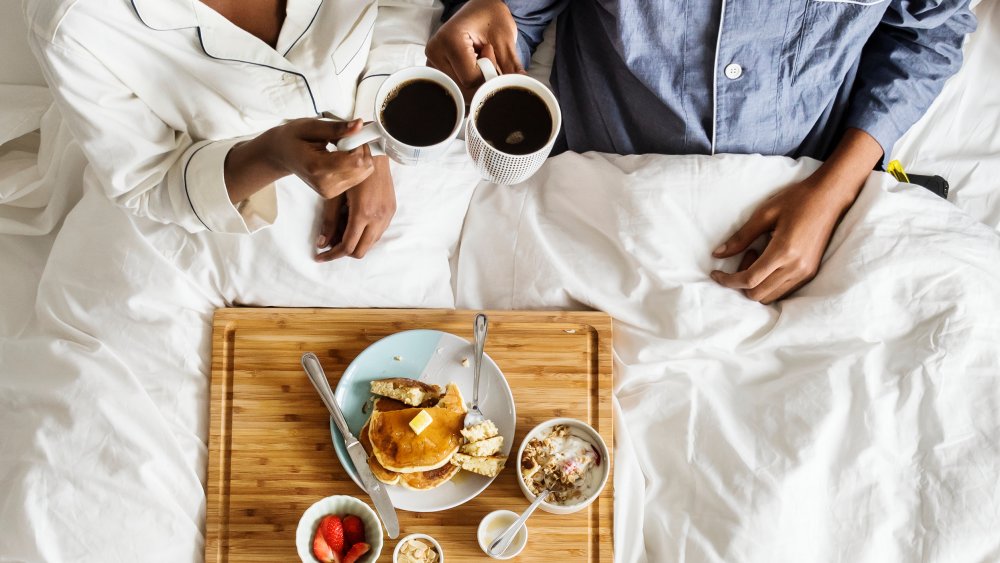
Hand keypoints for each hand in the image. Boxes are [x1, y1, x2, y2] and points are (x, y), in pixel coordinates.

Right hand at [265, 118, 373, 199]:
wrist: (282, 155)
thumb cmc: (294, 138)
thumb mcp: (311, 126)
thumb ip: (337, 128)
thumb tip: (359, 125)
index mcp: (317, 167)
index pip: (355, 161)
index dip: (359, 144)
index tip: (349, 133)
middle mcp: (325, 184)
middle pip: (363, 168)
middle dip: (361, 149)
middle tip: (345, 139)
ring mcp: (330, 191)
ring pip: (364, 173)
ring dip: (359, 156)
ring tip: (341, 148)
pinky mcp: (334, 193)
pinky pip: (359, 177)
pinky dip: (355, 164)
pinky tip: (341, 156)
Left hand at [315, 155, 395, 260]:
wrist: (374, 151)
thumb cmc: (349, 168)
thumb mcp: (334, 194)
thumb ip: (329, 221)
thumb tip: (322, 243)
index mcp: (363, 213)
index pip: (348, 247)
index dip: (332, 255)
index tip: (320, 256)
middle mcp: (378, 217)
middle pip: (361, 251)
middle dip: (343, 252)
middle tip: (329, 245)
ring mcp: (387, 215)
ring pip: (370, 243)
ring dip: (355, 242)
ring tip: (340, 230)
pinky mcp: (391, 210)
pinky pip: (378, 232)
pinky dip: (364, 234)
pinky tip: (353, 222)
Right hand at [425, 0, 523, 100]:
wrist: (481, 8)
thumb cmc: (491, 17)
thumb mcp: (504, 39)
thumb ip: (510, 66)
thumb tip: (518, 85)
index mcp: (450, 40)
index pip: (470, 79)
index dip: (488, 72)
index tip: (491, 52)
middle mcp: (435, 51)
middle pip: (463, 87)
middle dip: (482, 81)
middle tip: (485, 57)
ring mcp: (432, 60)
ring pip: (458, 90)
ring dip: (474, 83)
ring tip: (477, 60)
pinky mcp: (433, 67)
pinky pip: (453, 86)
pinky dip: (467, 83)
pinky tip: (470, 66)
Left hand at [710, 128, 883, 303]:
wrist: (830, 197)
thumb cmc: (797, 200)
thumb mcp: (764, 214)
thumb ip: (740, 237)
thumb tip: (718, 254)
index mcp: (784, 251)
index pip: (749, 280)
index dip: (728, 280)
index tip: (715, 273)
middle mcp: (796, 267)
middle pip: (758, 294)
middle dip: (741, 281)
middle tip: (744, 254)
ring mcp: (806, 273)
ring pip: (771, 297)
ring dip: (756, 284)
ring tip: (757, 256)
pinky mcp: (811, 273)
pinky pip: (784, 291)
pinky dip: (769, 283)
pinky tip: (769, 261)